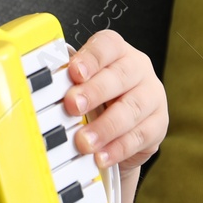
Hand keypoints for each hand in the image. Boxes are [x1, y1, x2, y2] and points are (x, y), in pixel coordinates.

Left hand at [64, 29, 167, 172]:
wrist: (117, 127)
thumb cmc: (95, 98)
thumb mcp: (80, 83)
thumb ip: (68, 82)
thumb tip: (44, 87)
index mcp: (116, 51)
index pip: (107, 46)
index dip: (91, 59)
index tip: (74, 72)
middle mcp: (137, 69)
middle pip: (120, 76)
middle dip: (94, 92)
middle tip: (73, 106)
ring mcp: (152, 96)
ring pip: (131, 109)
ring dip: (105, 127)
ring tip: (84, 141)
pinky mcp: (158, 124)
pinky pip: (140, 136)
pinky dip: (117, 148)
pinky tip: (101, 156)